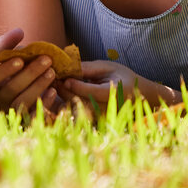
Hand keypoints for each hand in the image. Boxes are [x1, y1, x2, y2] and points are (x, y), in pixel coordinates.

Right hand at [0, 28, 61, 115]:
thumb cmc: (1, 71)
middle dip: (29, 73)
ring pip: (23, 101)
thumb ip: (5, 44)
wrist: (12, 97)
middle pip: (9, 88)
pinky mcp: (22, 120)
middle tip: (46, 58)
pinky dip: (44, 101)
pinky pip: (34, 114)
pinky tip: (54, 90)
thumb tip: (19, 32)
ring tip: (52, 70)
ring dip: (39, 85)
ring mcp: (7, 111)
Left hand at [58, 61, 177, 116]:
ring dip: (62, 96)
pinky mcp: (94, 120)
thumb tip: (66, 67)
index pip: (92, 92)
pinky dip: (65, 102)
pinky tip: (59, 90)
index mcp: (115, 93)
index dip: (76, 85)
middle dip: (64, 89)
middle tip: (50, 77)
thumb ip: (88, 68)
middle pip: (81, 101)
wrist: (136, 95)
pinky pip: (76, 112)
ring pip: (76, 108)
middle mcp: (108, 108)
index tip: (63, 77)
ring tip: (53, 82)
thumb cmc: (121, 77)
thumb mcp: (108, 67)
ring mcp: (101, 116)